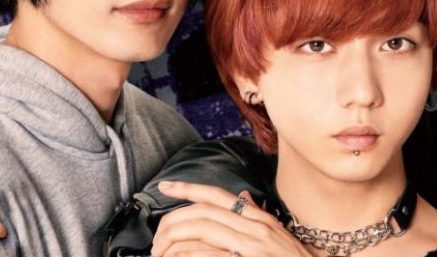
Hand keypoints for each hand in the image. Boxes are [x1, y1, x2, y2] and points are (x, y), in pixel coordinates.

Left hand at [152, 181, 312, 256]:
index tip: (166, 186)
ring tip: (162, 254)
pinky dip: (187, 255)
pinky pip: (208, 254)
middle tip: (157, 239)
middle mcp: (255, 229)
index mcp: (260, 220)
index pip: (218, 195)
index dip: (189, 188)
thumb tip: (243, 197)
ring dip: (174, 242)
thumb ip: (258, 216)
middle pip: (202, 213)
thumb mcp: (279, 235)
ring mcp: (252, 247)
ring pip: (201, 231)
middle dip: (172, 222)